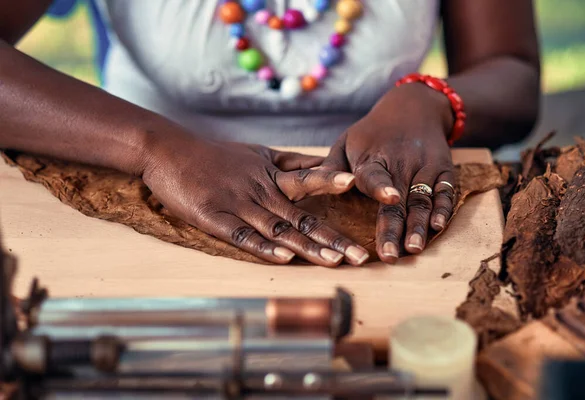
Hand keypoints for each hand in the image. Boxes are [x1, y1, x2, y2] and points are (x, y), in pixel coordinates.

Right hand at [141, 135, 369, 266]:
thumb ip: (292, 162)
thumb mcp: (259, 153)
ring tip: (336, 262)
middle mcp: (260, 191)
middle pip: (302, 216)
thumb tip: (326, 162)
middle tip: (361, 256)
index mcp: (271, 175)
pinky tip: (285, 257)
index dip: (332, 184)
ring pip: (279, 229)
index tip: (359, 186)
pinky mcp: (215, 219)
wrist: (168, 151)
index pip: (308, 183)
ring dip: (308, 246)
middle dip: (333, 238)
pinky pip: (244, 237)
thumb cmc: (216, 155)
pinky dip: (264, 247)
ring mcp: (238, 206)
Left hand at [322, 83, 455, 262]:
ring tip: (414, 249)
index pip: (374, 175)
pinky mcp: (443, 170)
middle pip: (398, 200)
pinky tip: (438, 226)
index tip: (388, 198)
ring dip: (419, 226)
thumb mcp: (346, 143)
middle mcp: (401, 163)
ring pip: (422, 200)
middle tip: (391, 255)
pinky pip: (445, 192)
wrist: (413, 107)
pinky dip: (443, 209)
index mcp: (372, 158)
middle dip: (395, 228)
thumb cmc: (371, 133)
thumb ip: (331, 168)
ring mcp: (424, 166)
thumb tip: (309, 188)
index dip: (381, 187)